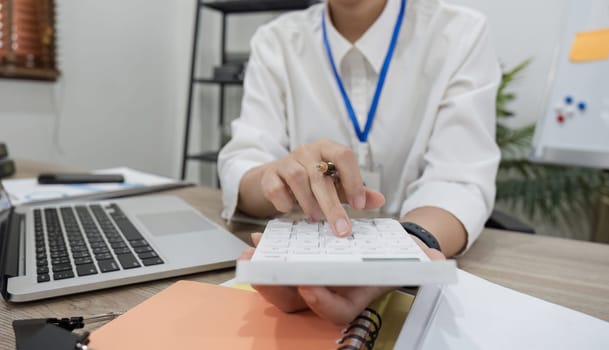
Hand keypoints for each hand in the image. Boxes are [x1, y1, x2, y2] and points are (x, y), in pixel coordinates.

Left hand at [238, 233, 445, 324]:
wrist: (382, 251)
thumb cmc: (393, 258)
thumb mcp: (412, 259)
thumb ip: (424, 262)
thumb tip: (437, 262)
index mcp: (354, 298)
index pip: (335, 312)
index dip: (321, 303)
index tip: (309, 285)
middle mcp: (329, 294)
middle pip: (298, 303)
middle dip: (278, 289)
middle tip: (265, 271)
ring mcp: (310, 281)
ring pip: (282, 288)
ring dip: (264, 271)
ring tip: (254, 252)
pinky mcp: (298, 266)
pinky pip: (278, 268)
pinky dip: (267, 255)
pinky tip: (257, 240)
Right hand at [239, 140, 384, 235]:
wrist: (280, 177)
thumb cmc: (314, 180)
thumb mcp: (337, 185)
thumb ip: (357, 192)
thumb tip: (380, 200)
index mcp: (328, 149)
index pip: (344, 155)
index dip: (353, 180)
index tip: (359, 205)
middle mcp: (307, 151)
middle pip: (320, 175)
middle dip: (332, 205)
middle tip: (341, 228)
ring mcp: (286, 161)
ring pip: (297, 178)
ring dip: (308, 202)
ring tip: (315, 217)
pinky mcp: (270, 175)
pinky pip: (276, 188)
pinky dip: (284, 202)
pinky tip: (291, 209)